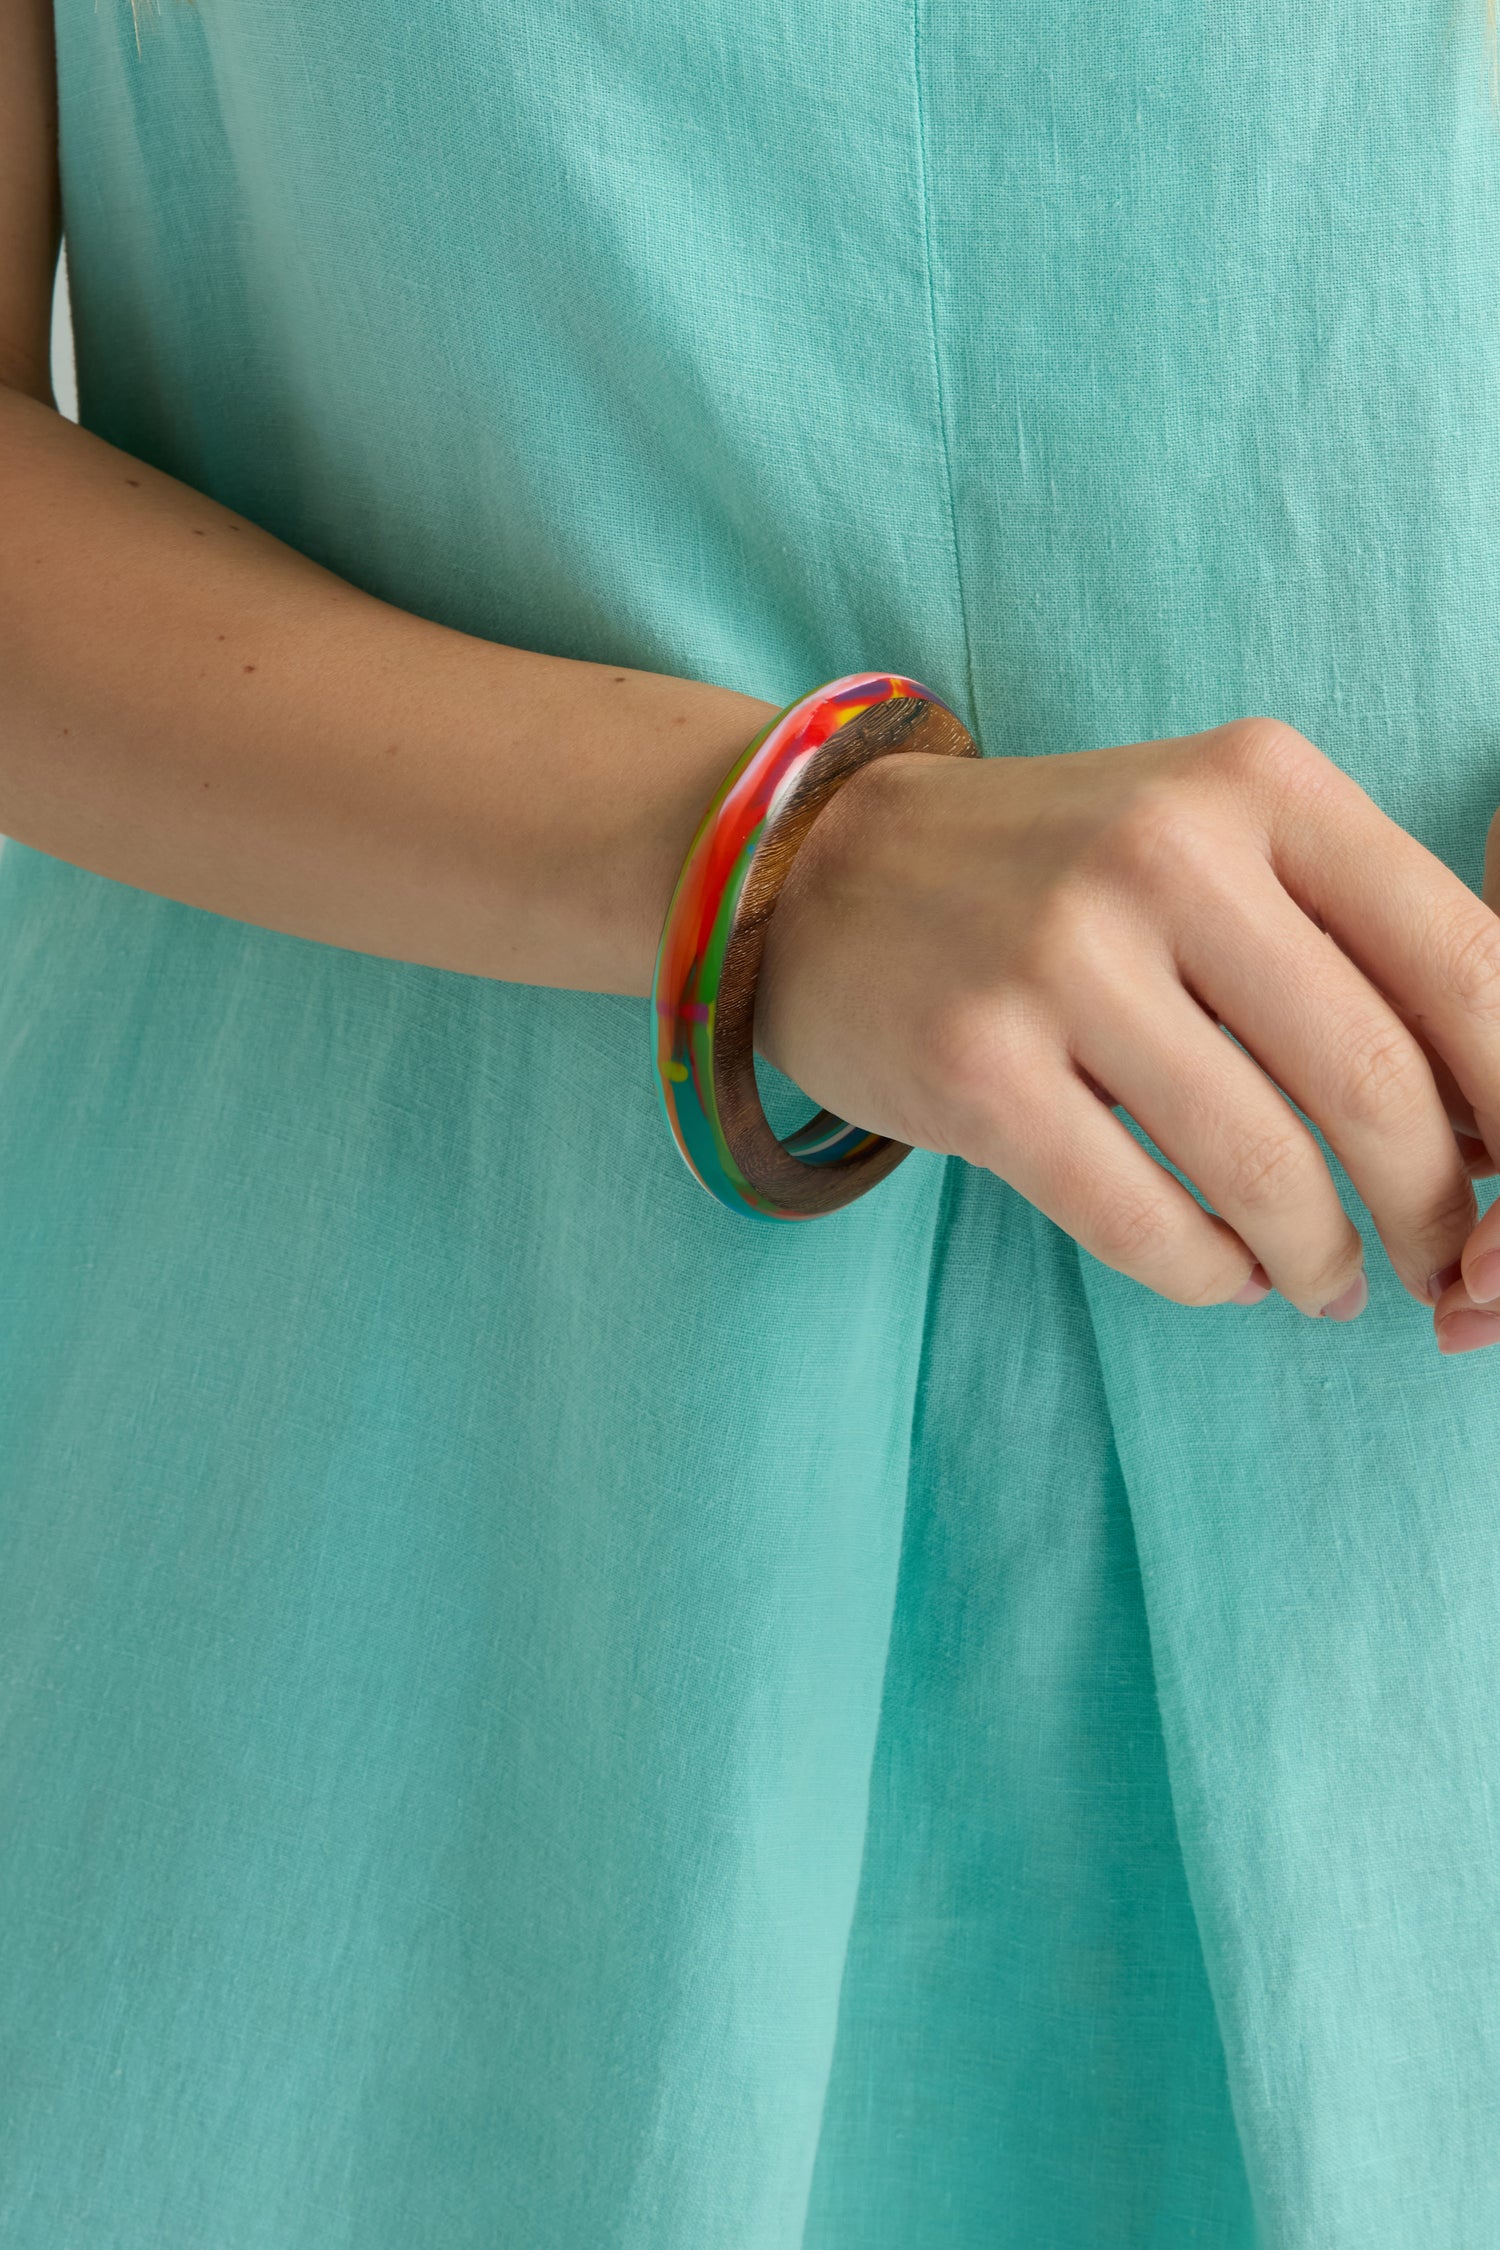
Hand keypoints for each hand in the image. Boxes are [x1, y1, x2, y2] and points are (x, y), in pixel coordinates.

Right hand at [754, 716, 1499, 1327]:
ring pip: (1262, 1167)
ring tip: (1330, 1285)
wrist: (825, 874)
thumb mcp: (1215, 845)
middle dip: (1434, 1210)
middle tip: (1443, 1263)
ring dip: (1323, 1260)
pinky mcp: (976, 1068)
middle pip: (1373, 1081)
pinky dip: (1210, 1276)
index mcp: (1260, 784)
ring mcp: (1060, 960)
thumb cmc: (1058, 876)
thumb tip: (1493, 1122)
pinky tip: (1224, 1275)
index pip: (1462, 962)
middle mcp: (1166, 854)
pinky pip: (1144, 1222)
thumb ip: (1352, 943)